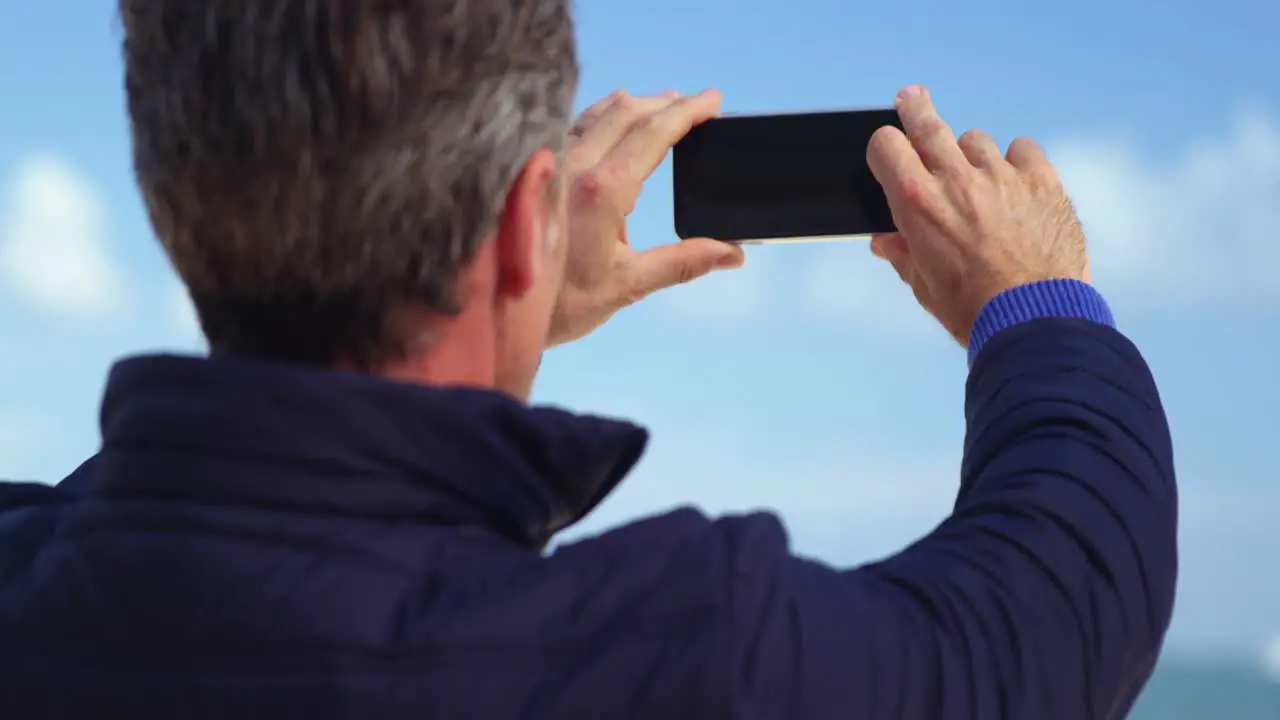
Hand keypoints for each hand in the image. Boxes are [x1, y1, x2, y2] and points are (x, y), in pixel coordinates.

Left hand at [548, 89, 744, 346]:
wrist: (495, 309)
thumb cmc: (560, 303)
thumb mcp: (628, 285)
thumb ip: (683, 263)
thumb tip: (732, 254)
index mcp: (602, 191)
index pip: (654, 134)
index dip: (687, 112)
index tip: (712, 101)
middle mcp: (574, 167)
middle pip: (627, 113)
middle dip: (665, 104)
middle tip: (694, 104)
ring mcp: (550, 165)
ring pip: (597, 114)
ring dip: (633, 106)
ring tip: (659, 106)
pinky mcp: (534, 172)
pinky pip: (571, 126)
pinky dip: (600, 115)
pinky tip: (608, 120)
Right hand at [865, 86, 1088, 345]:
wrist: (1035, 320)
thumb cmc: (973, 310)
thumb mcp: (924, 286)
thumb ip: (903, 254)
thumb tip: (884, 241)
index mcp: (917, 203)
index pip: (886, 145)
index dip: (884, 147)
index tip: (890, 148)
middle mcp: (956, 179)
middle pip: (927, 123)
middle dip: (914, 107)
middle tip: (911, 97)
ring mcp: (1001, 175)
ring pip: (975, 140)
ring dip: (969, 156)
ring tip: (978, 184)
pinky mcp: (1042, 180)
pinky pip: (1022, 150)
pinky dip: (1015, 162)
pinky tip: (1015, 184)